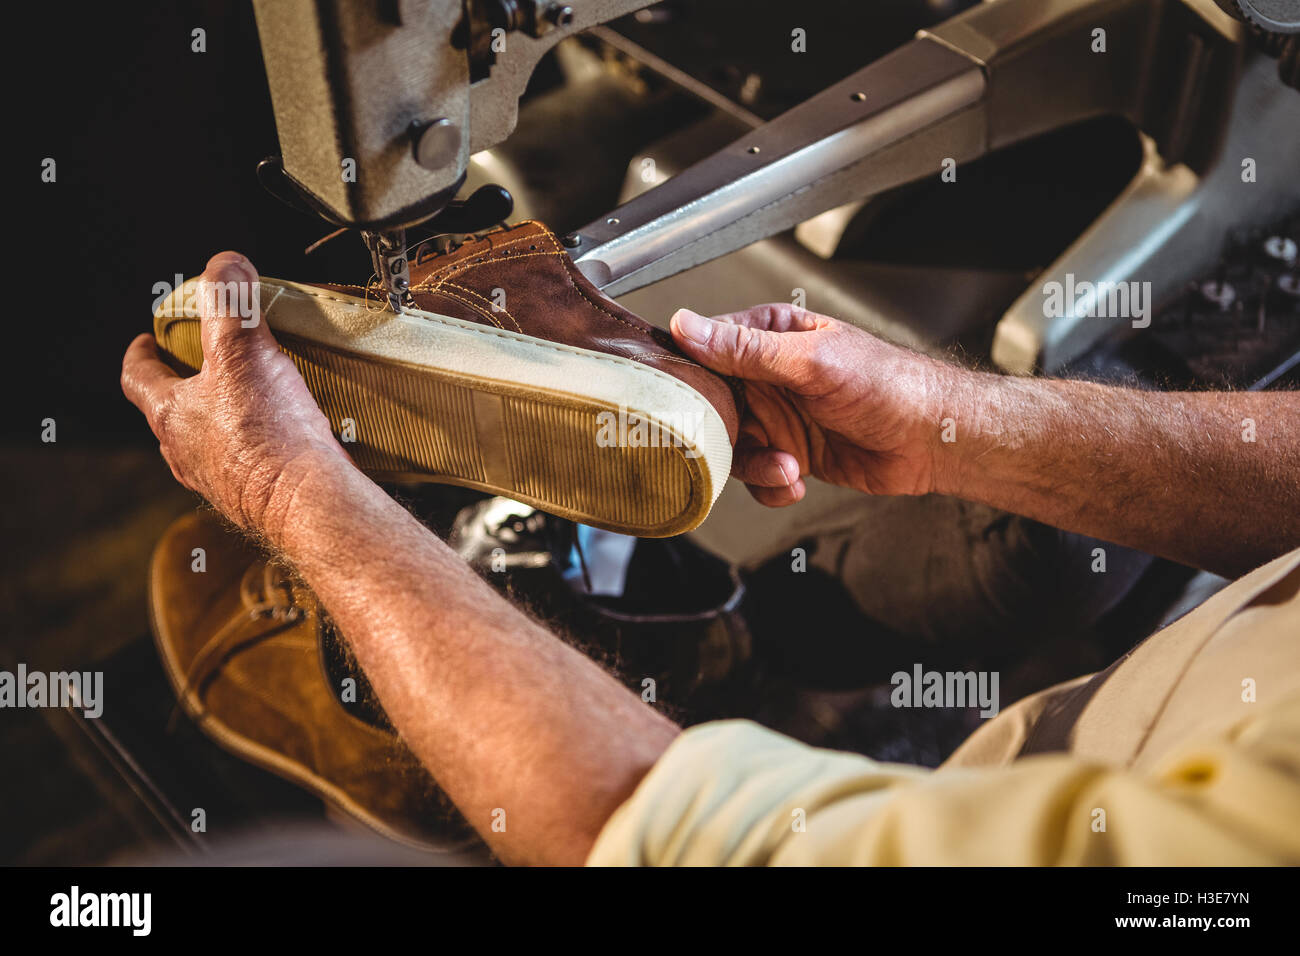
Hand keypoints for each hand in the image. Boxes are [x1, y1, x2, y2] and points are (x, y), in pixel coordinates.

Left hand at [121, 252, 351, 539]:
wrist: (304, 501)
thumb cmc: (267, 432)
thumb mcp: (244, 348)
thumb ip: (230, 301)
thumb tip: (224, 263)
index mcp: (171, 414)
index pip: (137, 378)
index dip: (140, 355)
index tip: (145, 341)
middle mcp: (186, 452)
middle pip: (169, 414)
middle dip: (182, 388)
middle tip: (202, 368)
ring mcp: (218, 481)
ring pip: (204, 445)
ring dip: (218, 423)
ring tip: (247, 404)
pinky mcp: (254, 499)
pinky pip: (246, 468)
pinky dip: (255, 450)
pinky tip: (282, 442)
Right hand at [670, 304, 961, 505]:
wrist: (931, 440)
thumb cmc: (888, 385)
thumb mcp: (811, 362)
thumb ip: (746, 349)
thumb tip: (688, 326)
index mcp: (770, 337)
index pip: (705, 349)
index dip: (690, 378)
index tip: (683, 402)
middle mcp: (767, 377)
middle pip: (711, 406)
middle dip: (723, 434)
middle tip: (737, 444)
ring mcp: (777, 417)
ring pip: (731, 447)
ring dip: (754, 466)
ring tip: (786, 466)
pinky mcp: (788, 453)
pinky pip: (756, 476)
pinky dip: (771, 486)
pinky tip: (797, 480)